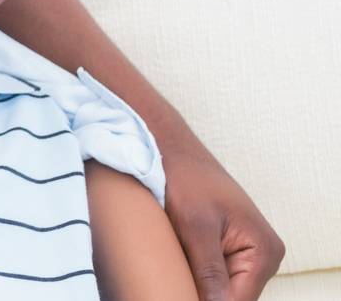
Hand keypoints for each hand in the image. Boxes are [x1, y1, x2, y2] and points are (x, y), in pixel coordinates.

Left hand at [162, 141, 284, 300]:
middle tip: (174, 280)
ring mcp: (248, 252)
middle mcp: (263, 256)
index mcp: (264, 251)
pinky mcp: (229, 248)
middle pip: (232, 297)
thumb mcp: (195, 227)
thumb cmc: (185, 179)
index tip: (181, 295)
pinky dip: (196, 274)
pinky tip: (178, 263)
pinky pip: (215, 274)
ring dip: (198, 284)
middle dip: (203, 294)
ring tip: (176, 267)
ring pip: (222, 289)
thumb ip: (210, 272)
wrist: (171, 150)